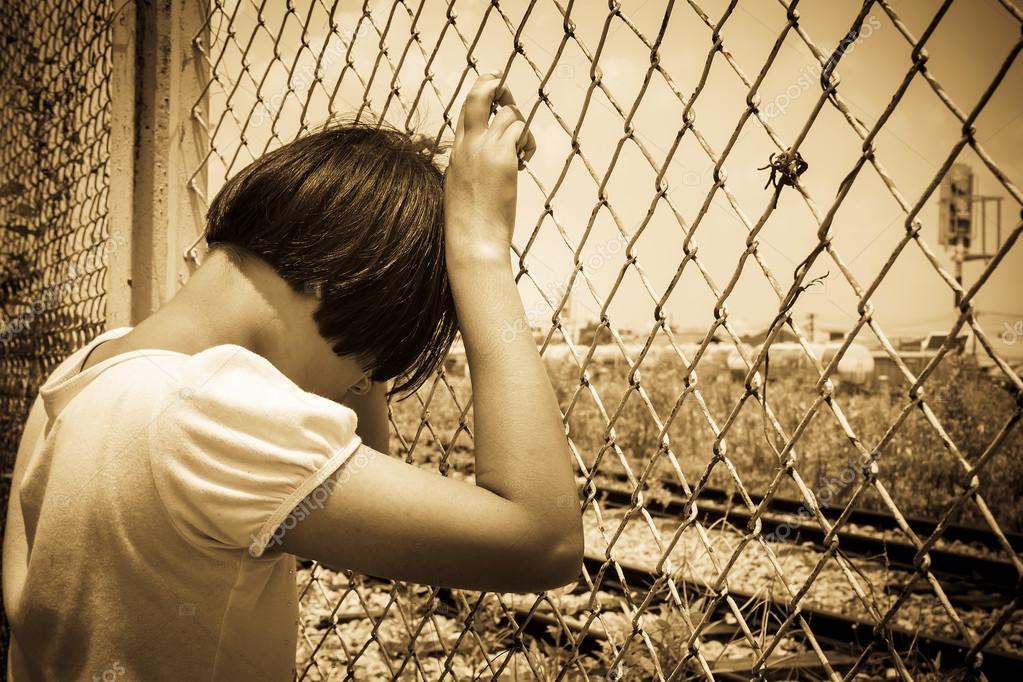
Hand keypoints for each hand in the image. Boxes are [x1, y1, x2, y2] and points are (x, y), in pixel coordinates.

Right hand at [443, 71, 535, 263]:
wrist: (472, 241)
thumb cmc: (469, 223)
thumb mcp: (462, 187)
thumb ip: (472, 166)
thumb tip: (490, 161)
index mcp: (455, 152)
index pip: (466, 109)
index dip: (481, 92)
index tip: (494, 85)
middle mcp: (467, 144)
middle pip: (479, 94)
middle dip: (496, 83)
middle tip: (507, 88)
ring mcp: (483, 148)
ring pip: (509, 113)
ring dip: (521, 127)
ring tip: (522, 153)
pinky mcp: (502, 158)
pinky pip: (520, 130)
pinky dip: (527, 143)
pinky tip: (524, 162)